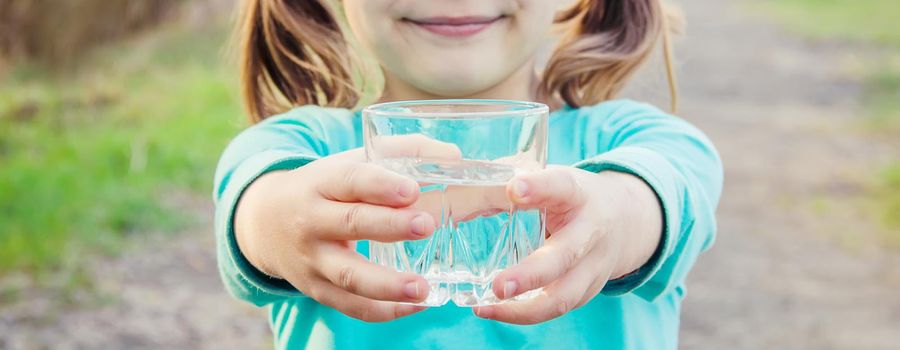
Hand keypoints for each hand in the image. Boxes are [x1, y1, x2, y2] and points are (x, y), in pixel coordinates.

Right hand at [234, 143, 451, 321]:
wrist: (264, 222)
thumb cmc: (324, 187)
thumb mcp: (349, 162)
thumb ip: (400, 153)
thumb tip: (453, 156)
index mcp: (321, 182)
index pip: (350, 180)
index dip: (380, 185)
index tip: (412, 189)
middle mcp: (311, 221)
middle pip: (350, 224)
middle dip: (390, 226)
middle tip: (426, 225)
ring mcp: (312, 260)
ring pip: (348, 275)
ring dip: (387, 285)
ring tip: (423, 288)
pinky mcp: (316, 289)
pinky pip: (350, 306)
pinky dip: (384, 311)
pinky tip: (416, 305)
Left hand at [472, 166, 662, 323]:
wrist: (628, 221)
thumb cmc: (573, 197)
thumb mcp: (554, 180)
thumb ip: (516, 182)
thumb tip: (460, 181)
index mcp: (579, 193)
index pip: (561, 187)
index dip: (539, 187)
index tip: (515, 188)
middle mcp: (592, 231)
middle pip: (565, 257)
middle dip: (531, 275)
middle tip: (498, 285)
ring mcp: (594, 265)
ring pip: (564, 295)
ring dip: (524, 309)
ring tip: (486, 307)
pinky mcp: (588, 290)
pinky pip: (557, 308)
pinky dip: (524, 314)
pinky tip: (493, 310)